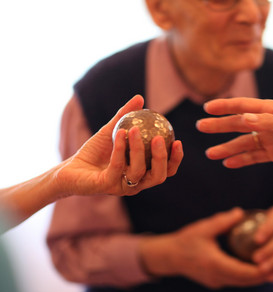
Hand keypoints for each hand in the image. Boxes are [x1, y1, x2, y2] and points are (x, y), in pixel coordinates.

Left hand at [56, 95, 183, 195]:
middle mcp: (136, 183)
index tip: (178, 140)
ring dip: (138, 149)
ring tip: (134, 130)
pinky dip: (120, 149)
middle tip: (161, 139)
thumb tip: (140, 98)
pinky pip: (117, 166)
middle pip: (159, 176)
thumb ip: (126, 116)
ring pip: (139, 171)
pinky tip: (120, 133)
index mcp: (143, 173)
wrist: (69, 169)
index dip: (175, 159)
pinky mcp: (106, 186)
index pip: (166, 170)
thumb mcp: (112, 131)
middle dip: (163, 158)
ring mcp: (122, 187)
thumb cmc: (94, 152)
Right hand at [139, 208, 266, 288]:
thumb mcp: (203, 228)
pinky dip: (247, 275)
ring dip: (256, 276)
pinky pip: (236, 281)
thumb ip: (223, 221)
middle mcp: (217, 276)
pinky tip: (256, 265)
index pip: (243, 272)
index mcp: (214, 264)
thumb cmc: (185, 240)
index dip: (260, 270)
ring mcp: (216, 282)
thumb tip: (241, 212)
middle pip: (246, 281)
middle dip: (264, 274)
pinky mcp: (215, 282)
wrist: (169, 257)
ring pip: (242, 283)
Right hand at [196, 97, 272, 167]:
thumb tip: (243, 118)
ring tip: (211, 154)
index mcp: (270, 110)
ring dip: (228, 148)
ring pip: (243, 143)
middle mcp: (266, 123)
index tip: (207, 108)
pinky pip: (254, 157)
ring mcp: (269, 139)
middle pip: (238, 125)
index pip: (243, 106)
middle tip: (200, 127)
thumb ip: (267, 122)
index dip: (224, 107)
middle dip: (220, 126)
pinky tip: (229, 163)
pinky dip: (241, 160)